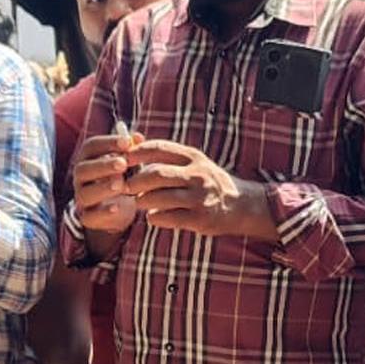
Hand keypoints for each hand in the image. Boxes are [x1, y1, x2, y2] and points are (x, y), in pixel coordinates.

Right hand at [72, 133, 140, 236]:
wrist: (118, 210)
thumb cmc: (122, 179)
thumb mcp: (128, 163)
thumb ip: (131, 150)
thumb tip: (137, 137)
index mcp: (88, 159)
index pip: (91, 146)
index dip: (107, 142)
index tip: (127, 142)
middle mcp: (81, 178)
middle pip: (83, 169)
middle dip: (103, 165)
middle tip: (123, 163)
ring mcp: (82, 198)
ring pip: (85, 193)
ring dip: (103, 187)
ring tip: (121, 184)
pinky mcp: (88, 218)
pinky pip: (90, 216)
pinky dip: (103, 212)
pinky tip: (117, 207)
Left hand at [124, 140, 276, 239]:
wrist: (242, 205)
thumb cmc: (209, 182)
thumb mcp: (194, 162)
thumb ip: (168, 155)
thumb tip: (133, 144)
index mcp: (193, 157)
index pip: (158, 148)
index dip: (136, 153)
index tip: (122, 159)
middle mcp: (197, 175)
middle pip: (155, 174)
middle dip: (135, 181)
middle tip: (126, 186)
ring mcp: (199, 198)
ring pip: (158, 198)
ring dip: (142, 201)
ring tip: (140, 202)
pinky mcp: (200, 219)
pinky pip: (167, 217)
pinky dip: (154, 217)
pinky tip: (154, 216)